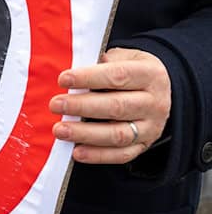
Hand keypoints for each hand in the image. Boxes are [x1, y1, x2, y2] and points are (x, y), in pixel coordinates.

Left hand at [50, 48, 170, 164]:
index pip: (118, 75)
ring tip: (59, 130)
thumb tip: (73, 74)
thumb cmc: (129, 72)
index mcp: (150, 74)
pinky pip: (121, 154)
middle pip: (116, 106)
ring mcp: (151, 127)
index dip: (88, 77)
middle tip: (55, 105)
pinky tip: (76, 152)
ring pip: (118, 134)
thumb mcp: (122, 58)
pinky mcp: (144, 145)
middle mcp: (155, 102)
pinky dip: (98, 155)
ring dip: (85, 134)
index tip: (62, 79)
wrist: (158, 92)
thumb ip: (101, 63)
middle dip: (81, 106)